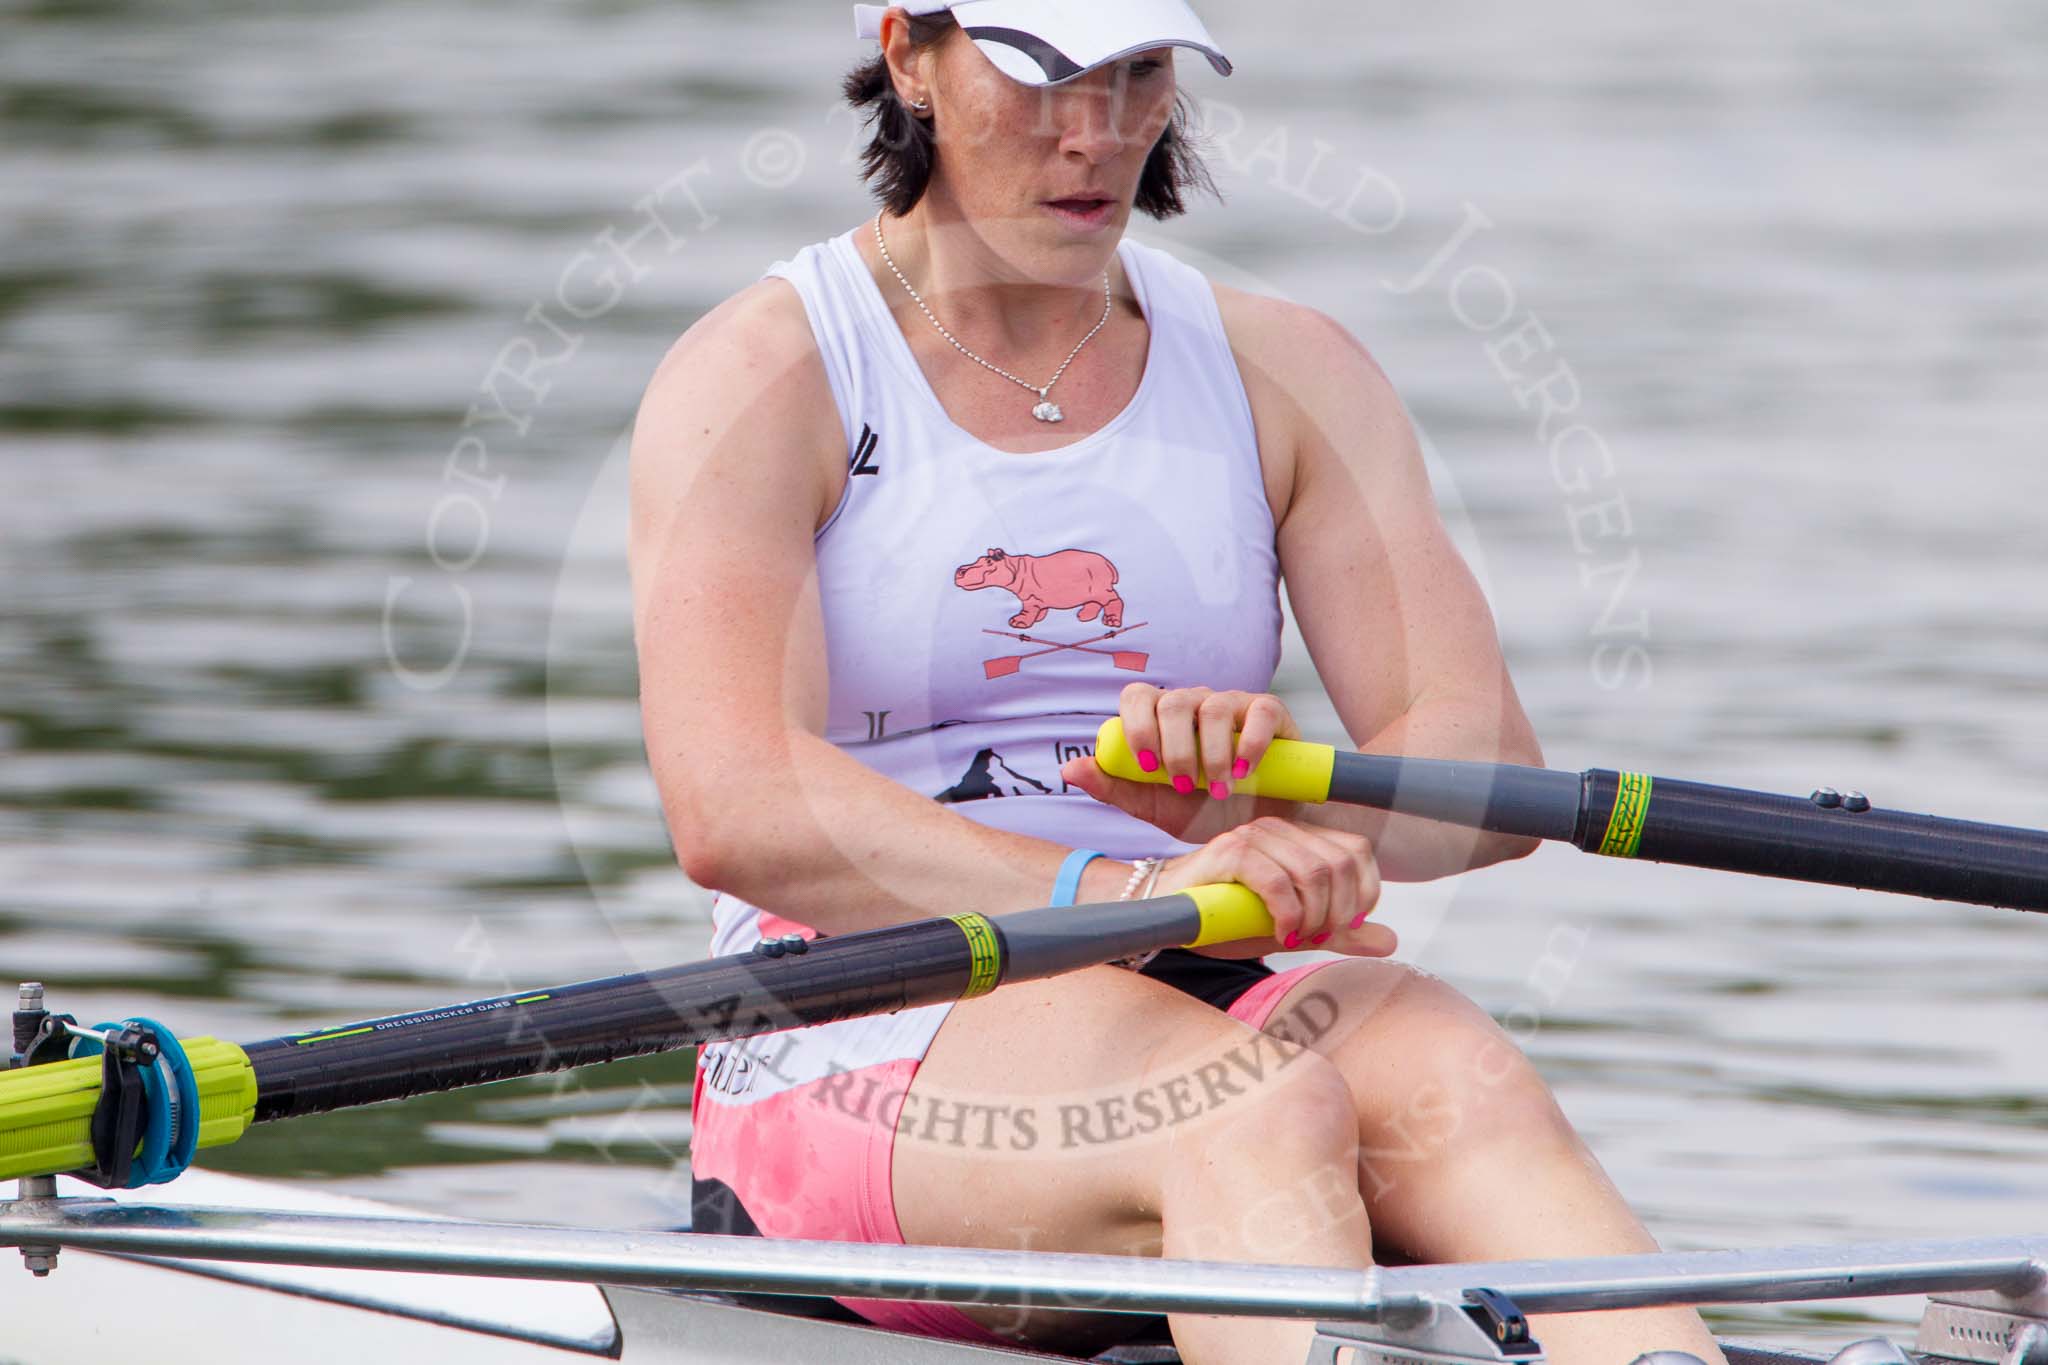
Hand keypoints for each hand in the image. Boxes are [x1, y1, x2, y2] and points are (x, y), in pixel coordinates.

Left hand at [1059, 684, 1300, 839]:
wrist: (1259, 829)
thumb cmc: (1204, 813)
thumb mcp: (1154, 807)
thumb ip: (1113, 787)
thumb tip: (1068, 769)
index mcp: (1161, 719)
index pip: (1137, 696)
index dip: (1137, 727)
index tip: (1148, 768)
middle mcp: (1194, 704)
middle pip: (1174, 702)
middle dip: (1176, 749)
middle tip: (1185, 786)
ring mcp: (1233, 704)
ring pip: (1213, 707)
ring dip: (1212, 754)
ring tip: (1217, 790)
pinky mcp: (1270, 712)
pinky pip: (1259, 711)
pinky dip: (1250, 743)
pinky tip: (1245, 772)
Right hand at [1157, 816, 1394, 958]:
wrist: (1166, 912)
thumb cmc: (1226, 918)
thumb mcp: (1292, 928)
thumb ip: (1338, 932)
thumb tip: (1391, 939)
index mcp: (1299, 839)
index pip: (1359, 851)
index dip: (1364, 892)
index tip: (1343, 926)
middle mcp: (1280, 829)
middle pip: (1341, 864)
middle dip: (1340, 912)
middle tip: (1317, 937)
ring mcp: (1256, 836)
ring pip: (1315, 873)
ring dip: (1314, 917)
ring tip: (1296, 937)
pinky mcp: (1231, 852)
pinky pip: (1279, 883)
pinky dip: (1289, 916)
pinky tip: (1280, 935)